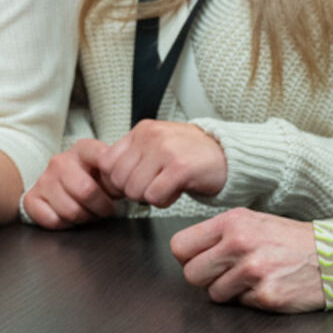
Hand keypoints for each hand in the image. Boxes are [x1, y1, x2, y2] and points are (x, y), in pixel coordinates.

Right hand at [21, 138, 118, 228]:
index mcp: (83, 149)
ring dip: (83, 218)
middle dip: (100, 208)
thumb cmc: (92, 179)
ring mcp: (44, 179)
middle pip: (86, 191)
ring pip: (70, 210)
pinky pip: (52, 220)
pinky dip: (64, 224)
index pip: (104, 158)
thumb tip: (129, 184)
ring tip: (87, 212)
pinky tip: (68, 216)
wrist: (62, 185)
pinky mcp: (32, 198)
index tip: (117, 190)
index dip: (115, 182)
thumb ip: (118, 173)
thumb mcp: (108, 171)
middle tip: (104, 210)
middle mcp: (60, 161)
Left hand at [99, 119, 227, 206]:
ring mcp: (165, 151)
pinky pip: (154, 197)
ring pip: (135, 191)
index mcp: (141, 131)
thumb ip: (132, 155)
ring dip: (150, 197)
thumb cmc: (188, 154)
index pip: (106, 163)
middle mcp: (150, 137)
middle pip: (119, 180)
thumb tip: (106, 176)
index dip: (116, 180)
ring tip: (167, 186)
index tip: (133, 183)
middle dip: (134, 191)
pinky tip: (176, 191)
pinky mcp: (180, 168)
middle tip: (154, 186)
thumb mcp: (156, 144)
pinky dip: (164, 201)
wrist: (226, 154)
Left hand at [169, 209, 323, 311]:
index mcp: (233, 222)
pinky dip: (252, 300)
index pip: (180, 246)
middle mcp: (240, 243)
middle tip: (227, 273)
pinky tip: (269, 286)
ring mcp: (254, 271)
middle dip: (206, 278)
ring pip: (214, 293)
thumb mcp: (253, 222)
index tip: (200, 260)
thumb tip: (187, 254)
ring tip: (253, 278)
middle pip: (191, 274)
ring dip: (230, 291)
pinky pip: (241, 304)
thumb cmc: (291, 240)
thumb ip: (219, 234)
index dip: (188, 258)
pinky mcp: (267, 295)